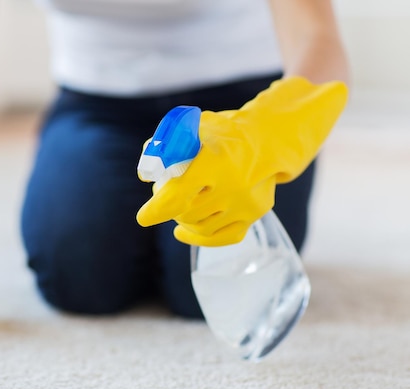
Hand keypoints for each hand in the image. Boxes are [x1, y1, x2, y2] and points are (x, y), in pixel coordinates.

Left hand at [137, 76, 347, 245]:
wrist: (267, 139)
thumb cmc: (223, 133)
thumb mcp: (193, 128)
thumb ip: (166, 145)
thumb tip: (146, 172)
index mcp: (215, 161)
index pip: (178, 195)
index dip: (157, 210)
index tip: (143, 217)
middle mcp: (233, 186)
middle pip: (186, 213)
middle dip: (169, 206)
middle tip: (164, 193)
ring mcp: (245, 204)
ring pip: (200, 226)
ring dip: (182, 218)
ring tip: (178, 204)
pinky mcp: (253, 215)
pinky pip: (222, 237)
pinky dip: (199, 238)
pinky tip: (182, 233)